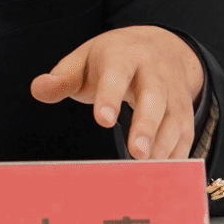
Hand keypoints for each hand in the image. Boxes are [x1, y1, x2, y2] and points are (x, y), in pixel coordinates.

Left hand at [29, 25, 203, 159]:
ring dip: (163, 146)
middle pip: (154, 98)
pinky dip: (176, 157)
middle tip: (136, 153)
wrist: (161, 47)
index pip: (117, 74)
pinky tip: (163, 176)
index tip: (103, 120)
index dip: (111, 96)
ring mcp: (173, 94)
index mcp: (124, 56)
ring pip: (174, 119)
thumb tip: (38, 89)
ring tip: (147, 171)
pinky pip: (185, 136)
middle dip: (146, 125)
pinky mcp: (185, 113)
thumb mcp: (85, 61)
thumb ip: (62, 78)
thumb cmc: (114, 60)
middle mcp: (154, 73)